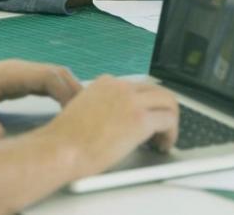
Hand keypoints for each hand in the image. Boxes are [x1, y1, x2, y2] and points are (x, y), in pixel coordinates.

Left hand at [0, 60, 79, 139]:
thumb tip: (1, 140)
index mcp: (12, 73)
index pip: (49, 77)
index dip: (67, 93)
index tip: (78, 112)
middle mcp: (19, 68)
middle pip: (57, 73)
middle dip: (76, 90)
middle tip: (90, 113)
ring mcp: (18, 72)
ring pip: (53, 76)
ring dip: (69, 90)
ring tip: (82, 111)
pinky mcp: (15, 79)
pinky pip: (44, 82)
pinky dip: (58, 91)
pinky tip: (64, 105)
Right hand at [46, 75, 179, 181]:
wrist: (61, 149)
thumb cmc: (65, 139)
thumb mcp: (83, 110)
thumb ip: (103, 108)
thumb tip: (118, 120)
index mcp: (107, 83)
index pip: (137, 88)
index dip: (145, 105)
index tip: (146, 119)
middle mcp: (122, 87)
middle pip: (157, 91)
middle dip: (163, 109)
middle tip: (162, 128)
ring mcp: (133, 101)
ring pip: (168, 102)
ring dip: (171, 120)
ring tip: (165, 138)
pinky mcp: (141, 120)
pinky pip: (169, 121)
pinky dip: (171, 133)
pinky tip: (164, 145)